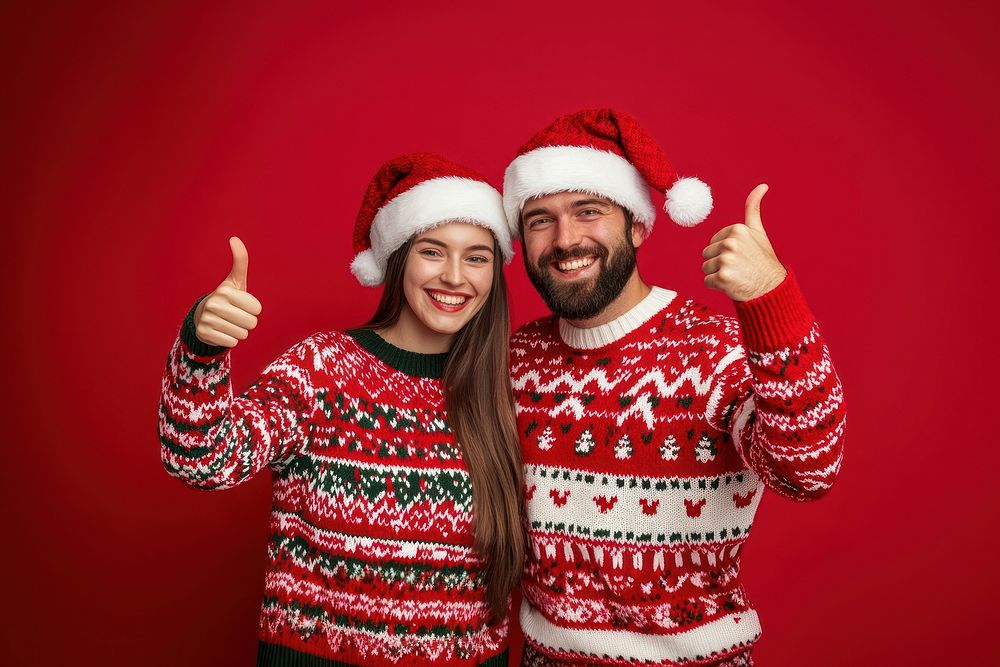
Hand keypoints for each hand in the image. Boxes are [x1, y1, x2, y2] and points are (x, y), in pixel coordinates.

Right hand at [193, 237, 262, 346]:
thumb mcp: (236, 281)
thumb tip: (234, 238)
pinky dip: (230, 340)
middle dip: (247, 322)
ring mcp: (207, 320)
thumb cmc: (227, 298)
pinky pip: (232, 343)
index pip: (257, 309)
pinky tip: (222, 331)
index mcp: (225, 291)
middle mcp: (214, 304)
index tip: (241, 305)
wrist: (204, 316)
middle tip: (236, 316)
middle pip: (251, 323)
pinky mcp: (203, 334)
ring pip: (242, 334)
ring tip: (228, 323)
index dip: (253, 309)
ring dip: (239, 331)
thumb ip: (240, 261)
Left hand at [701, 184, 786, 300]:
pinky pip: (707, 281)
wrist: (771, 288)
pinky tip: (733, 284)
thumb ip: (753, 209)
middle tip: (738, 267)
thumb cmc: (762, 260)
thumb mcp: (758, 233)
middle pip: (707, 254)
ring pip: (706, 268)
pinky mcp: (722, 277)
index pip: (713, 242)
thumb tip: (761, 186)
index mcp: (737, 230)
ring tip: (736, 275)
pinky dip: (717, 286)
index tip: (741, 256)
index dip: (724, 251)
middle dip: (719, 263)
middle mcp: (731, 242)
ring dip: (717, 274)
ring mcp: (726, 260)